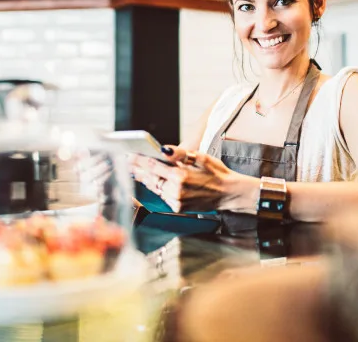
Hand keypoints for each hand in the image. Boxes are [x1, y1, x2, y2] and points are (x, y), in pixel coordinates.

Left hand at [129, 146, 259, 213]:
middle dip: (139, 170)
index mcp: (180, 176)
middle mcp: (176, 191)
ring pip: (155, 188)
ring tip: (136, 171)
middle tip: (128, 163)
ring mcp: (177, 201)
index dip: (139, 160)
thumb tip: (164, 149)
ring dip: (146, 179)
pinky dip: (157, 188)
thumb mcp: (201, 157)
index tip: (130, 155)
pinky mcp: (178, 208)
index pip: (153, 166)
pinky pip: (163, 196)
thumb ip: (180, 154)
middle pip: (151, 178)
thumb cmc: (217, 173)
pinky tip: (153, 182)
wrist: (229, 193)